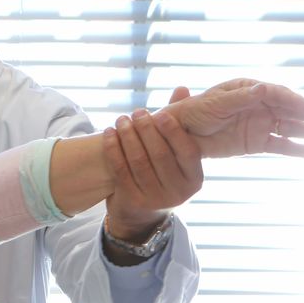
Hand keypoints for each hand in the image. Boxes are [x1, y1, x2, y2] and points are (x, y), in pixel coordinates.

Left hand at [102, 105, 202, 263]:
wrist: (141, 213)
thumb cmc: (161, 173)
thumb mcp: (174, 155)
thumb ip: (178, 122)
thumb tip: (181, 89)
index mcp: (195, 179)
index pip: (187, 152)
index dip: (173, 131)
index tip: (161, 114)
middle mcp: (178, 192)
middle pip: (160, 155)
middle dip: (146, 129)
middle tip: (137, 112)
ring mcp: (155, 199)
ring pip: (138, 161)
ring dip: (127, 136)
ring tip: (121, 119)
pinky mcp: (132, 200)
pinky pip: (120, 169)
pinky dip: (113, 149)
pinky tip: (109, 133)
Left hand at [160, 79, 303, 157]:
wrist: (179, 135)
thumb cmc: (194, 112)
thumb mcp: (214, 104)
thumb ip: (240, 98)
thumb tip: (264, 89)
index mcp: (249, 90)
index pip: (277, 94)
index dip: (295, 101)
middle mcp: (259, 105)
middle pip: (290, 109)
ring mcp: (259, 124)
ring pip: (290, 127)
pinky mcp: (256, 142)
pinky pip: (281, 145)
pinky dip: (297, 149)